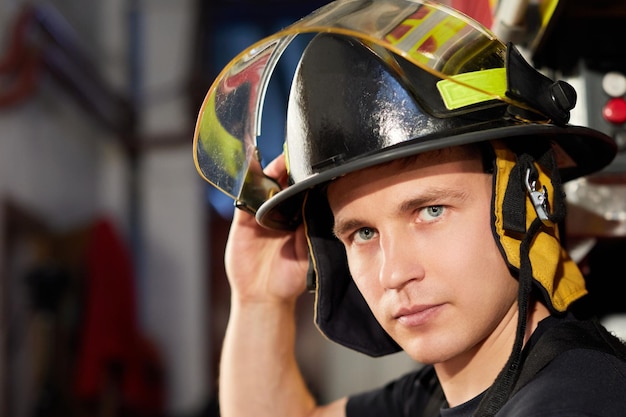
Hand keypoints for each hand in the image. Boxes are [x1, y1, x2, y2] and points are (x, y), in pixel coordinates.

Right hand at [224, 154, 308, 303]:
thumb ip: (311, 230)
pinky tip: (250, 170)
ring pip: (265, 186)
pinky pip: (243, 198)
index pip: (303, 191)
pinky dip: (245, 184)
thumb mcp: (308, 253)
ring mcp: (261, 215)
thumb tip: (318, 204)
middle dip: (290, 169)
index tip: (315, 164)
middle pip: (284, 183)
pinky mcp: (244, 220)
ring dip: (270, 172)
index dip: (307, 177)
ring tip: (279, 163)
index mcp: (299, 218)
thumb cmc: (291, 277)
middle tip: (297, 157)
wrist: (264, 295)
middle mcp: (281, 213)